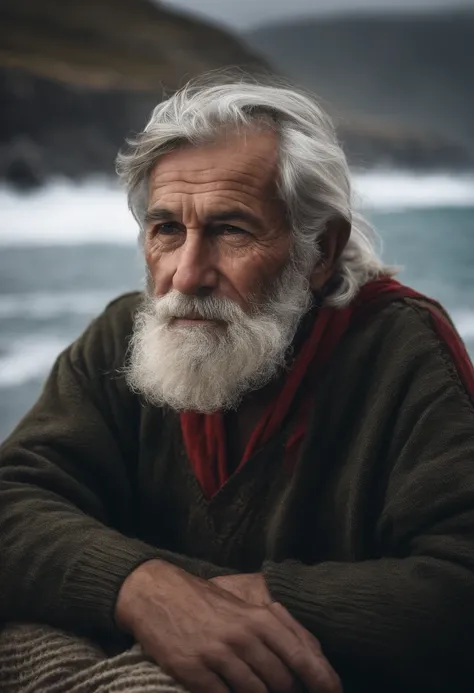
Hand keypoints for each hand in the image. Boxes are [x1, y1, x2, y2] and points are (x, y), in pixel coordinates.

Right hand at [116, 559, 340, 692]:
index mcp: (259, 618)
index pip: (302, 656)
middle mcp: (243, 636)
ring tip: (260, 692)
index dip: (323, 680)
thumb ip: (280, 627)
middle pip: (282, 682)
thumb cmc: (207, 602)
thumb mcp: (246, 607)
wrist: (158, 594)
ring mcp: (218, 655)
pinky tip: (231, 692)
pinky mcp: (194, 672)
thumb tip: (314, 655)